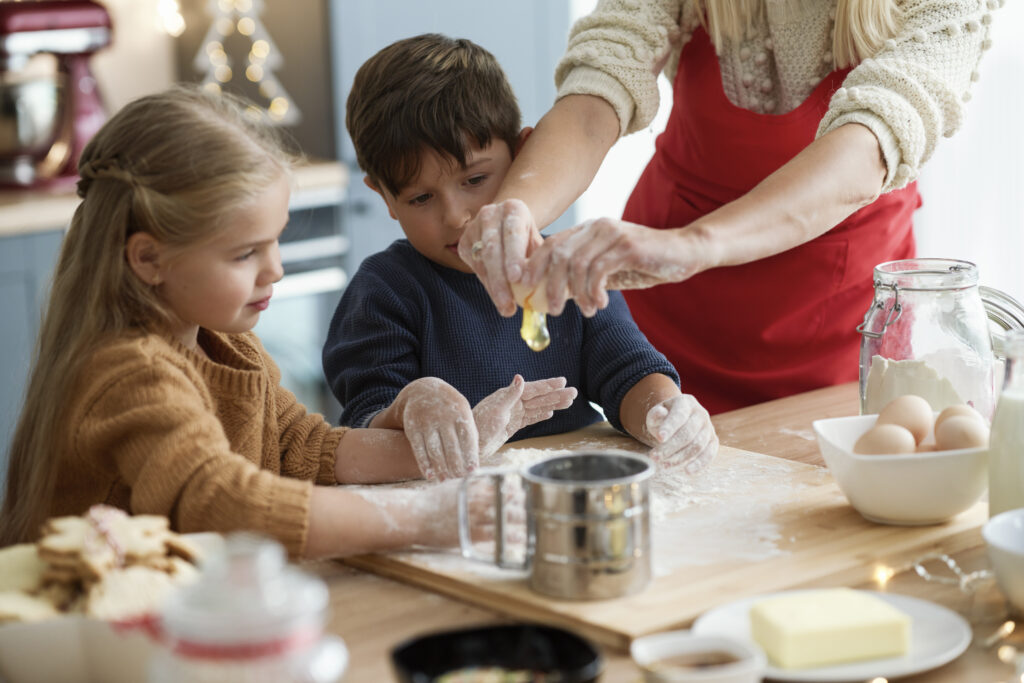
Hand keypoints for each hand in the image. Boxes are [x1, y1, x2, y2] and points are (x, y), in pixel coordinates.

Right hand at [392, 477, 525, 548]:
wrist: (415, 516)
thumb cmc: (434, 500)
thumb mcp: (455, 483)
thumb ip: (475, 480)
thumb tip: (492, 475)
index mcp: (474, 484)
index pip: (502, 482)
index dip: (518, 486)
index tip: (529, 488)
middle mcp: (477, 498)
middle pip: (508, 498)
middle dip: (524, 501)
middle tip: (538, 503)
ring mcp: (475, 516)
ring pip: (505, 516)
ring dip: (523, 518)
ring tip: (536, 519)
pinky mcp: (471, 533)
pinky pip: (496, 535)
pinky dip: (510, 535)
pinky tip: (521, 536)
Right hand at [394, 377, 477, 481]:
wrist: (422, 391)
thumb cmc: (449, 408)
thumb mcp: (462, 412)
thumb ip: (469, 432)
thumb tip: (475, 459)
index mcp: (460, 413)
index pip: (467, 438)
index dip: (470, 456)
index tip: (472, 472)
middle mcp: (443, 417)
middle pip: (451, 447)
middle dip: (456, 466)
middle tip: (459, 480)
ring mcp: (427, 422)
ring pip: (435, 450)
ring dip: (441, 468)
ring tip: (445, 480)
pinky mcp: (413, 428)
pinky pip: (419, 449)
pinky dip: (424, 464)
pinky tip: (430, 475)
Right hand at [458, 199, 542, 316]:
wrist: (507, 225)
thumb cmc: (527, 238)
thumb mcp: (536, 243)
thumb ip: (540, 261)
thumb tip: (548, 289)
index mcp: (513, 209)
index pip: (513, 232)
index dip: (514, 256)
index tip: (517, 279)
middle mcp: (490, 214)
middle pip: (493, 248)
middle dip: (500, 278)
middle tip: (508, 302)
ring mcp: (474, 227)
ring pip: (482, 260)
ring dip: (493, 286)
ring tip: (505, 306)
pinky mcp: (464, 242)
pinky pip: (475, 266)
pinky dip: (487, 284)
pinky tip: (498, 298)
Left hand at [473, 375, 577, 459]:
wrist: (470, 445)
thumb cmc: (479, 427)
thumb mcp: (495, 410)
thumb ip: (510, 395)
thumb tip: (520, 377)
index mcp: (508, 396)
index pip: (533, 389)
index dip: (548, 385)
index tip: (563, 381)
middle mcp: (512, 403)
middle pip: (539, 397)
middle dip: (556, 395)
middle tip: (574, 392)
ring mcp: (513, 414)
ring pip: (538, 408)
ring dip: (553, 404)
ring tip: (569, 402)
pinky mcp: (512, 425)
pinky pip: (530, 418)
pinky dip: (541, 415)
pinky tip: (550, 413)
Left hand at [521, 218, 701, 316]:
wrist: (685, 251)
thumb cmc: (646, 262)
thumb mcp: (610, 270)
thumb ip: (585, 277)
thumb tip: (556, 294)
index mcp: (588, 230)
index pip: (551, 245)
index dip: (533, 265)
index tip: (525, 288)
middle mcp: (597, 227)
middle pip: (558, 255)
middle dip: (550, 285)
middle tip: (553, 309)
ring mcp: (612, 234)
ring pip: (576, 265)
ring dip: (576, 293)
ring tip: (585, 311)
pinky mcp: (628, 246)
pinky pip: (598, 270)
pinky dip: (594, 291)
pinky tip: (600, 305)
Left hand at [641, 394, 718, 473]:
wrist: (678, 422)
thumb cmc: (664, 419)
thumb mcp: (656, 415)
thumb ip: (656, 415)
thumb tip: (660, 413)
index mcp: (686, 402)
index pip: (679, 415)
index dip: (670, 427)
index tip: (660, 438)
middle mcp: (700, 413)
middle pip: (688, 433)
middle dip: (670, 447)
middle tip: (655, 457)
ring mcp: (708, 427)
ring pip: (697, 445)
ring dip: (680, 458)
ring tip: (664, 466)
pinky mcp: (713, 441)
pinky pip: (710, 454)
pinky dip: (700, 463)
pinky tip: (687, 471)